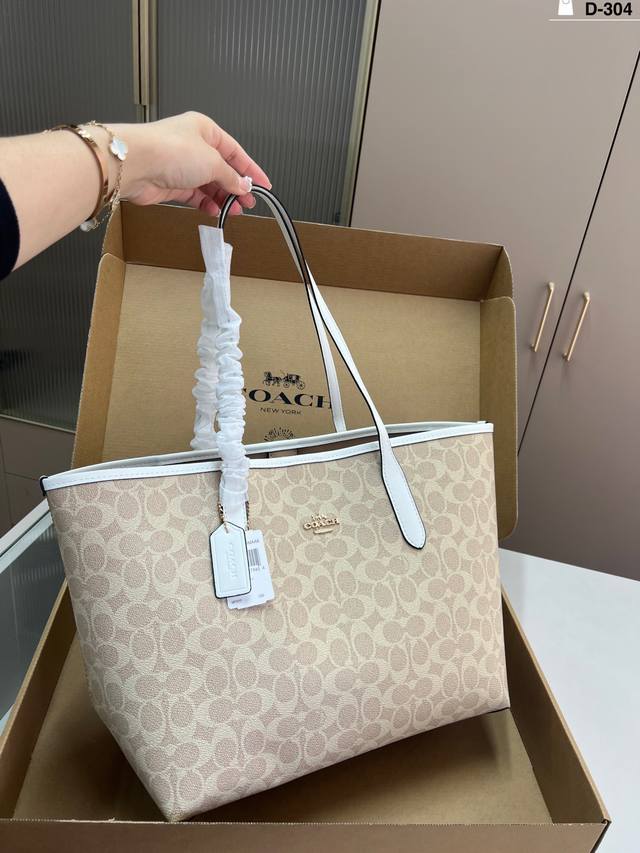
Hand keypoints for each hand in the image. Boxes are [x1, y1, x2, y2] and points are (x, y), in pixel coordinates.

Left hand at [111, 112, 270, 216]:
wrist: (136, 165)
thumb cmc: (169, 150)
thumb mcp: (213, 162)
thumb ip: (231, 177)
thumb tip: (243, 185)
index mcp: (205, 130)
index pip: (235, 152)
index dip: (251, 170)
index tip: (263, 185)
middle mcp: (193, 146)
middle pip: (222, 169)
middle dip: (236, 187)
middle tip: (248, 202)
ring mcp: (182, 165)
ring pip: (209, 184)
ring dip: (222, 198)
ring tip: (234, 210)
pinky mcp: (171, 184)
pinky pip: (195, 195)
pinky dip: (206, 203)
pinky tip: (215, 210)